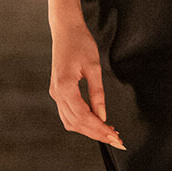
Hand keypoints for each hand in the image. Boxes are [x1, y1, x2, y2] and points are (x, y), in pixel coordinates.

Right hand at [49, 18, 124, 148]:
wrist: (66, 30)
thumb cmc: (80, 43)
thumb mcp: (94, 67)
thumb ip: (98, 93)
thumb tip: (103, 116)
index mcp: (65, 87)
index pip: (84, 116)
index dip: (99, 129)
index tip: (114, 136)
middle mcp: (57, 93)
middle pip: (76, 123)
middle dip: (96, 134)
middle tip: (116, 140)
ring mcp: (55, 93)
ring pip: (70, 122)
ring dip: (89, 130)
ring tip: (108, 133)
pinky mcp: (58, 92)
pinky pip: (68, 114)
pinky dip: (81, 122)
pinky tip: (95, 123)